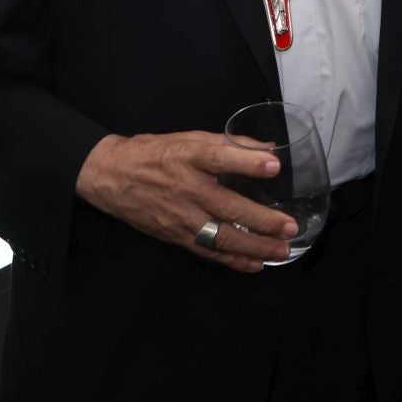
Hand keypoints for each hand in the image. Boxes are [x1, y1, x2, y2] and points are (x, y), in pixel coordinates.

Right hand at [74, 132, 294, 272]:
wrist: (111, 176)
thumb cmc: (155, 153)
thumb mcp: (190, 138)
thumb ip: (230, 144)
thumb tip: (269, 149)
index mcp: (188, 156)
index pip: (219, 157)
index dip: (247, 162)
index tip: (274, 165)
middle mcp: (186, 188)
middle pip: (227, 207)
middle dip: (262, 220)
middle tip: (290, 226)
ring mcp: (181, 216)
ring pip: (220, 237)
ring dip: (254, 247)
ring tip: (281, 250)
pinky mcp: (175, 236)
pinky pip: (207, 252)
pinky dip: (232, 260)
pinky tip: (255, 264)